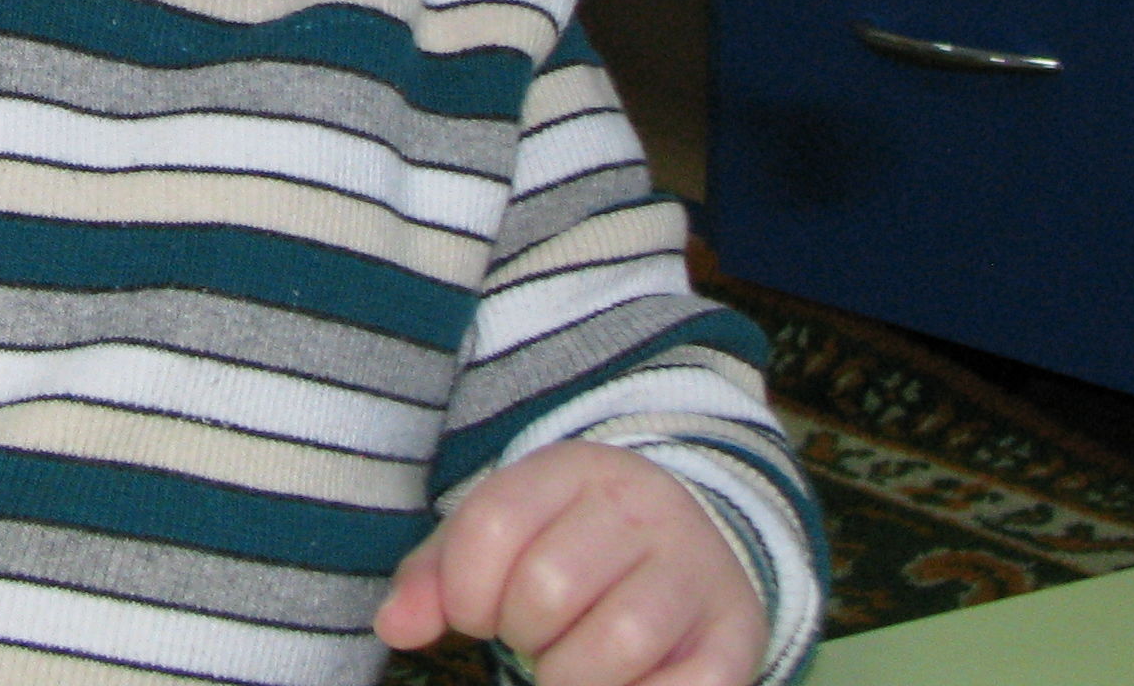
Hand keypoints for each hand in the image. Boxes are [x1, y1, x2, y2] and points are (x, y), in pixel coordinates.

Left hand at [375, 443, 768, 685]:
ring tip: (574, 664)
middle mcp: (646, 508)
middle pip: (546, 591)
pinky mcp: (737, 635)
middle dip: (521, 634)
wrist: (696, 545)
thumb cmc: (571, 549)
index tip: (476, 611)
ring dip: (572, 677)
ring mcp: (697, 571)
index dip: (463, 591)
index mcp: (577, 469)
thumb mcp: (501, 537)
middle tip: (537, 636)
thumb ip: (436, 576)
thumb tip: (396, 627)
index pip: (491, 527)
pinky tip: (623, 683)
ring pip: (614, 647)